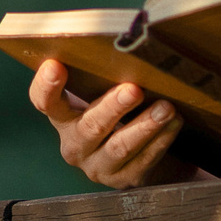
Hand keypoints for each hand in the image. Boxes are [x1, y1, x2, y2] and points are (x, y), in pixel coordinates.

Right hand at [28, 59, 193, 187]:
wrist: (139, 153)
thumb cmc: (118, 111)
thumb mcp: (104, 94)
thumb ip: (103, 75)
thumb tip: (128, 41)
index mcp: (64, 118)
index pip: (45, 103)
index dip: (46, 86)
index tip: (55, 65)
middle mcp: (76, 145)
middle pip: (90, 126)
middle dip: (113, 107)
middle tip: (134, 90)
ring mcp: (99, 166)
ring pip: (120, 147)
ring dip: (144, 126)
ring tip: (166, 108)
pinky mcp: (125, 179)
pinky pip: (143, 160)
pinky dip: (161, 140)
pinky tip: (174, 123)